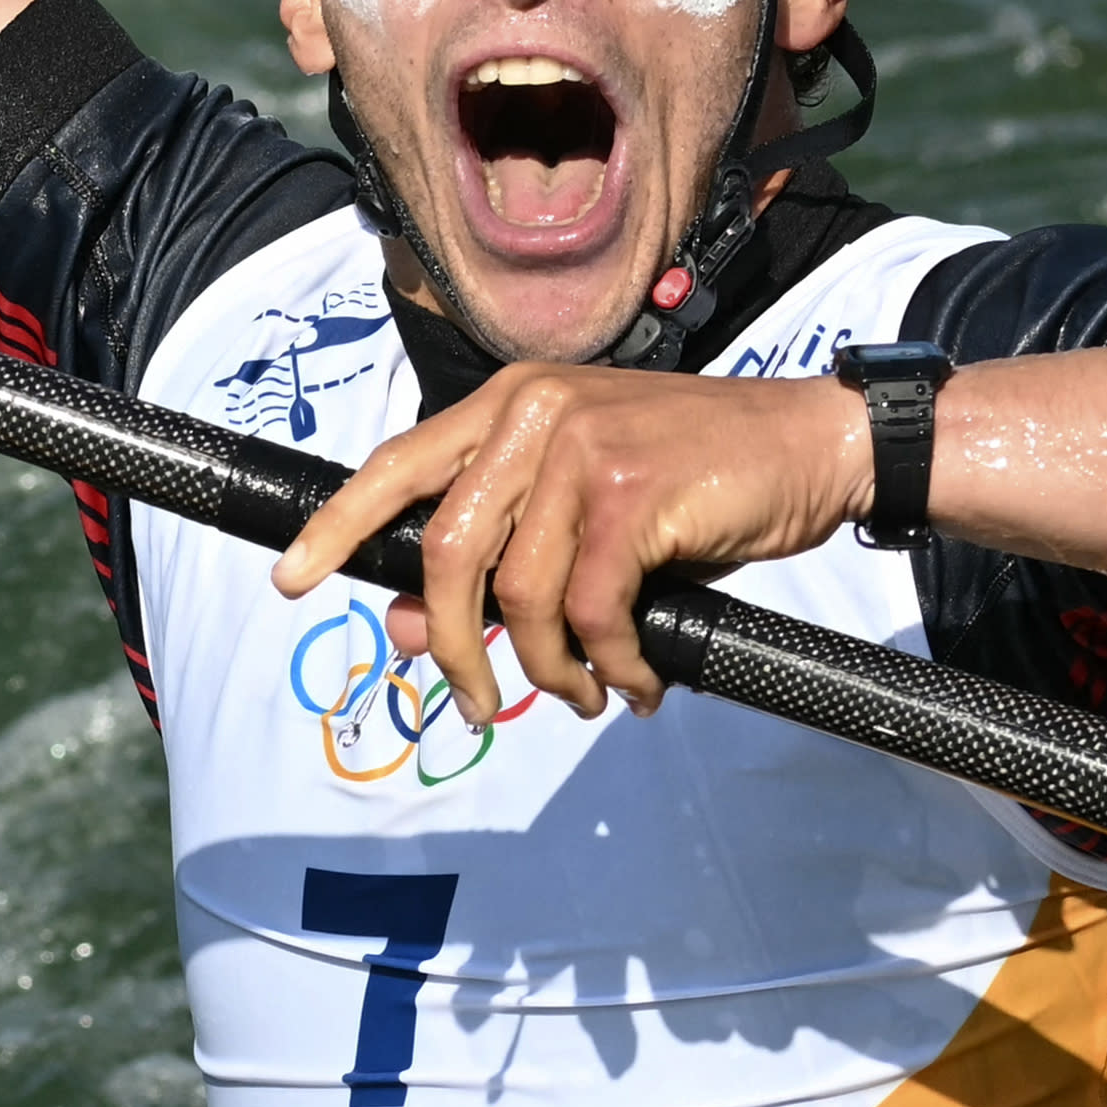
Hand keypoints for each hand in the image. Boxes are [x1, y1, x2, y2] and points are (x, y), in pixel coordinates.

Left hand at [272, 364, 869, 721]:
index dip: (340, 526)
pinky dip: (610, 666)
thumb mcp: (589, 513)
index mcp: (512, 405)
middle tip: (472, 702)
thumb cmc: (702, 478)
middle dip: (450, 644)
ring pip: (517, 593)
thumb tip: (403, 628)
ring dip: (543, 669)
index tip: (293, 579)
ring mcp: (584, 450)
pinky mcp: (634, 495)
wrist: (813, 445)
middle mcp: (535, 414)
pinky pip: (591, 612)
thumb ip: (501, 557)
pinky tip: (633, 684)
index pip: (399, 463)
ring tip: (582, 693)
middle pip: (445, 549)